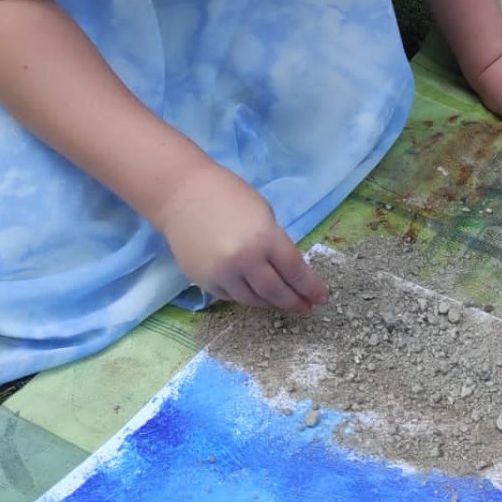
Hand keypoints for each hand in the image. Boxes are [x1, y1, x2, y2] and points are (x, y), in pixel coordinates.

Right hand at [157, 162, 327, 311]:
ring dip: (271, 303)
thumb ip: (274, 242)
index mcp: (264, 238)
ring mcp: (222, 274)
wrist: (181, 194)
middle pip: (276, 292)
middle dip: (294, 302)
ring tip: (283, 303)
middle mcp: (244, 261)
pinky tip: (255, 295)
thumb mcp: (263, 213)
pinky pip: (230, 296)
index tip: (321, 297)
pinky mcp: (203, 281)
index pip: (294, 271)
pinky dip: (245, 297)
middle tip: (305, 307)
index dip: (310, 287)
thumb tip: (286, 268)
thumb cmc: (227, 194)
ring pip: (253, 300)